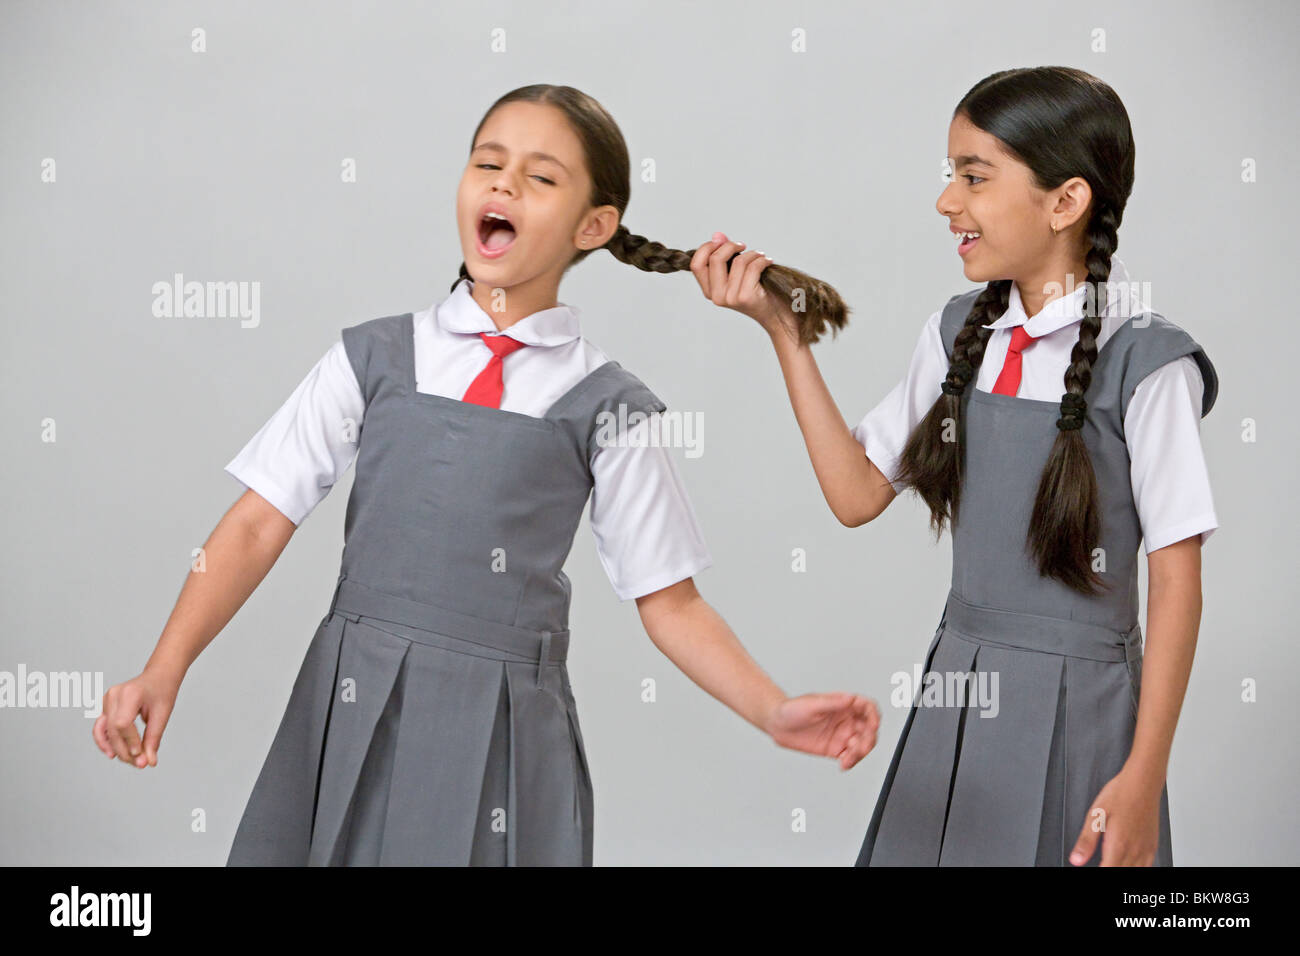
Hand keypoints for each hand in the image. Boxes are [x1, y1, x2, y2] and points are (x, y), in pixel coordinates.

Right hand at [92, 667, 180, 768]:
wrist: (158, 676)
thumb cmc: (162, 692)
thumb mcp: (163, 714)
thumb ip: (154, 738)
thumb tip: (149, 762)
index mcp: (130, 693)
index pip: (122, 723)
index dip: (130, 742)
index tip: (141, 755)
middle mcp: (114, 695)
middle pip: (113, 730)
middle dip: (124, 750)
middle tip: (140, 764)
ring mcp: (106, 699)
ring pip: (104, 730)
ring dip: (113, 748)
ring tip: (128, 760)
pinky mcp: (105, 706)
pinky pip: (101, 727)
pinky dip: (106, 741)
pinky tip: (113, 753)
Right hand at [690, 231, 794, 338]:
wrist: (774, 313)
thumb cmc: (755, 290)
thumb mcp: (736, 272)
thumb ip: (724, 254)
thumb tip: (718, 235)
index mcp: (709, 291)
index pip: (696, 264)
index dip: (707, 248)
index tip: (722, 242)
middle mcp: (716, 296)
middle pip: (715, 259)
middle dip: (731, 245)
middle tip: (742, 246)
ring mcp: (729, 298)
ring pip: (738, 262)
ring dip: (752, 254)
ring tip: (760, 256)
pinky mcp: (745, 296)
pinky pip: (752, 267)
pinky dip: (762, 260)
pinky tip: (767, 262)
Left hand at [764, 692, 880, 768]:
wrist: (777, 725)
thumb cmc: (791, 709)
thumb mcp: (812, 704)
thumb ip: (833, 703)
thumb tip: (851, 698)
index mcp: (843, 705)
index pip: (867, 708)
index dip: (874, 716)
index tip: (873, 725)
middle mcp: (845, 719)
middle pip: (869, 729)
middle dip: (868, 740)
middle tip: (859, 747)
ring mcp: (841, 735)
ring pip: (862, 745)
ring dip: (860, 753)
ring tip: (848, 758)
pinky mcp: (835, 749)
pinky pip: (850, 757)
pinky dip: (851, 762)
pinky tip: (844, 764)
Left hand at [1069, 766, 1162, 864]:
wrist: (1142, 783)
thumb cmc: (1120, 795)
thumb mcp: (1095, 816)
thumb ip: (1086, 841)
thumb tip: (1076, 859)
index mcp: (1118, 846)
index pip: (1107, 871)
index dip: (1096, 872)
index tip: (1089, 868)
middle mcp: (1134, 851)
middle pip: (1121, 874)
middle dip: (1108, 870)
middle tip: (1100, 862)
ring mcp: (1146, 850)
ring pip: (1135, 872)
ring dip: (1122, 870)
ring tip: (1110, 862)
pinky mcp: (1152, 846)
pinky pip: (1147, 866)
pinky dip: (1137, 868)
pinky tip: (1128, 864)